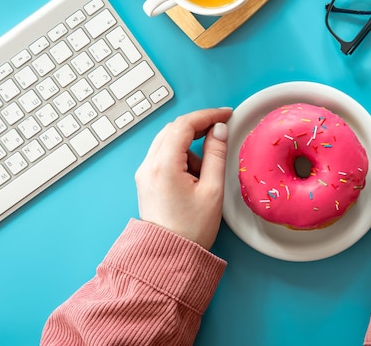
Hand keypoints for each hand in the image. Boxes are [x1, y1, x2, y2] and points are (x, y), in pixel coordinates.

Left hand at [135, 108, 232, 249]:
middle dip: (198, 125)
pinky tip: (194, 173)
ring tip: (206, 169)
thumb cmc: (192, 229)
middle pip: (173, 129)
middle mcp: (149, 165)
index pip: (184, 125)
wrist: (170, 255)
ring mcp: (145, 172)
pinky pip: (163, 155)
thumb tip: (219, 130)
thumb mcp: (212, 190)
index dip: (207, 115)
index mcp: (164, 165)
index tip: (226, 114)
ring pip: (167, 140)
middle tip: (220, 128)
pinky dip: (180, 154)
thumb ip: (216, 154)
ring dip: (189, 142)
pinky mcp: (146, 180)